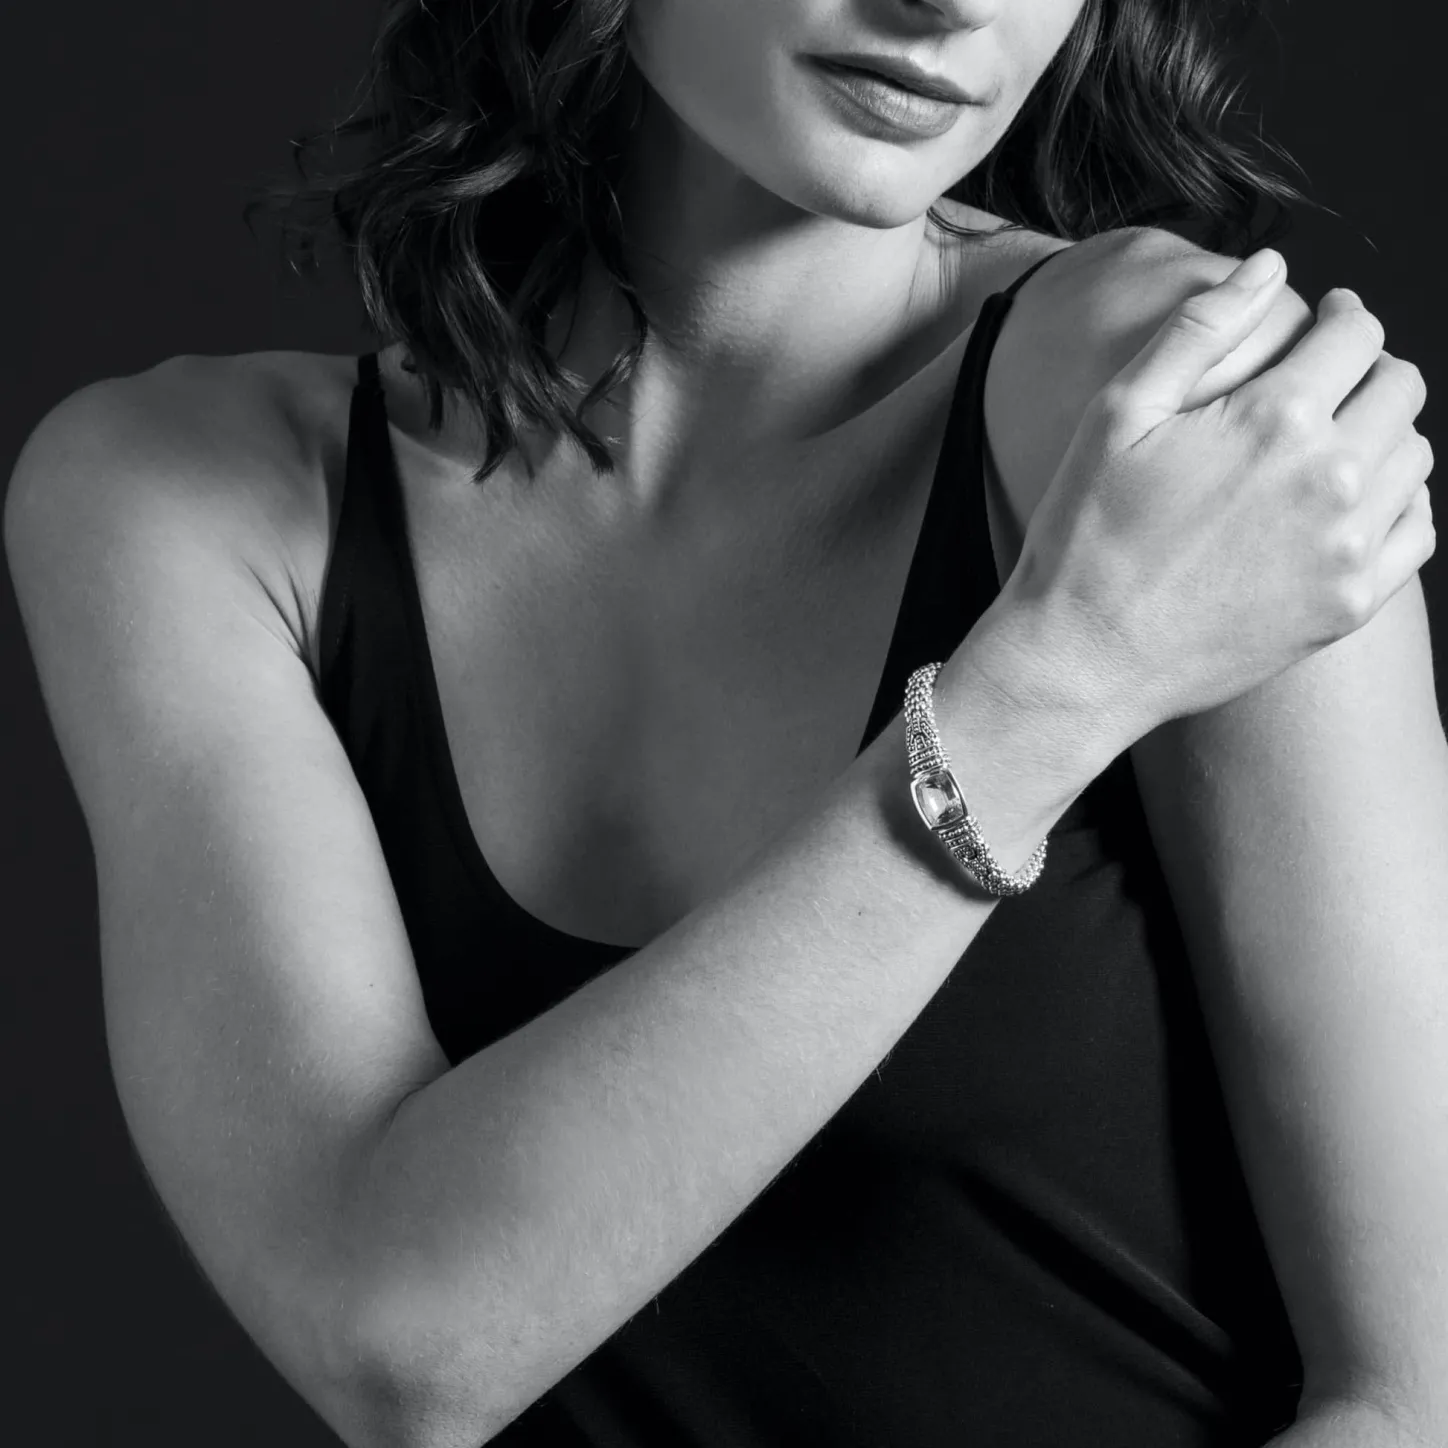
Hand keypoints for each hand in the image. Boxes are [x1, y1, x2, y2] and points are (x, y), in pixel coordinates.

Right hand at [992, 250, 1434, 738]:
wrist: (1085, 657)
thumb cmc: (1086, 535)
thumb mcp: (1118, 414)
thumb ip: (1198, 329)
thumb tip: (1269, 265)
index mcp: (1274, 419)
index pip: (1356, 333)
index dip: (1342, 314)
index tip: (1325, 318)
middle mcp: (1330, 478)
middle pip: (1399, 388)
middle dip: (1368, 368)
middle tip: (1329, 378)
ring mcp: (1347, 548)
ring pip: (1412, 456)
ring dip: (1382, 434)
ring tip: (1331, 442)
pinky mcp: (1349, 605)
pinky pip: (1417, 530)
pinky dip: (1397, 503)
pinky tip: (1348, 504)